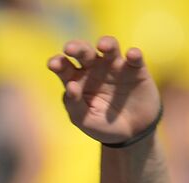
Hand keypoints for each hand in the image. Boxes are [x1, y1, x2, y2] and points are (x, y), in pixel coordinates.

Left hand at [47, 36, 161, 144]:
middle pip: (85, 53)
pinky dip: (133, 55)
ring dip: (107, 43)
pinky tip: (131, 55)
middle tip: (69, 48)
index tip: (53, 64)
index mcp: (78, 80)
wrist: (131, 133)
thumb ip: (74, 105)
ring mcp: (115, 67)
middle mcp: (95, 69)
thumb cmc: (102, 125)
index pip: (65, 68)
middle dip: (77, 48)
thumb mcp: (84, 120)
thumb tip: (70, 86)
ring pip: (110, 48)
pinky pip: (135, 58)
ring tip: (102, 46)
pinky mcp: (136, 69)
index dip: (58, 64)